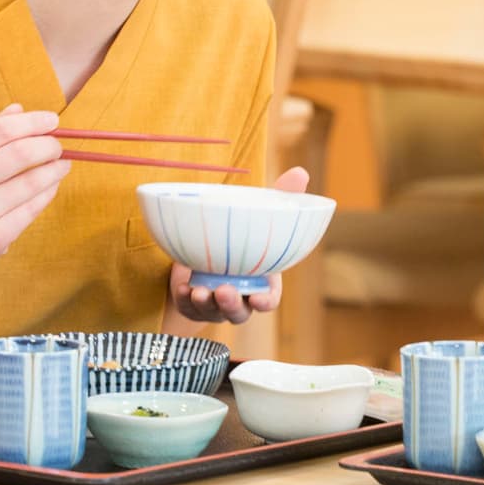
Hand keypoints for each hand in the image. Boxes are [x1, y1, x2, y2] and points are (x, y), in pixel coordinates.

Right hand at [0, 104, 69, 277]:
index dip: (33, 122)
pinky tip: (51, 185)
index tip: (52, 120)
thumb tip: (19, 110)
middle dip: (49, 145)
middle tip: (57, 145)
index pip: (1, 130)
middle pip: (21, 154)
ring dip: (55, 169)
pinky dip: (49, 191)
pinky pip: (33, 208)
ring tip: (62, 164)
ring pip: (32, 182)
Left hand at [167, 166, 309, 324]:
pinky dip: (186, 301)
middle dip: (233, 305)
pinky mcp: (192, 302)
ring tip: (199, 291)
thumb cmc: (243, 231)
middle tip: (224, 291)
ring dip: (207, 304)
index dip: (265, 302)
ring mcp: (215, 302)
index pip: (269, 299)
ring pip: (213, 312)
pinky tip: (182, 288)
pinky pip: (189, 308)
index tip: (259, 299)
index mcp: (261, 281)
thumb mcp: (259, 214)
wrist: (208, 245)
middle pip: (240, 312)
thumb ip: (281, 197)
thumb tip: (301, 173)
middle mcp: (240, 296)